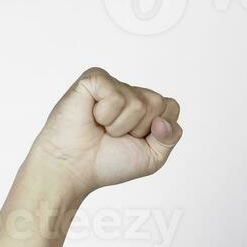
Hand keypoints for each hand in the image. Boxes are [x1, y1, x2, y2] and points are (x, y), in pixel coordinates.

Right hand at [25, 66, 182, 198]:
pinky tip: (92, 118)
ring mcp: (112, 84)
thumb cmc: (109, 162)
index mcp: (146, 108)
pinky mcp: (93, 79)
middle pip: (158, 103)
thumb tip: (162, 120)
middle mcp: (130, 92)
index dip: (158, 131)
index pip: (171, 107)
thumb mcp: (153, 157)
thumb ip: (171, 137)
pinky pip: (115, 96)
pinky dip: (105, 115)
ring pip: (138, 103)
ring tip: (101, 128)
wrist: (75, 167)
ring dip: (119, 126)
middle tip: (115, 135)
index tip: (136, 140)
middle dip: (139, 129)